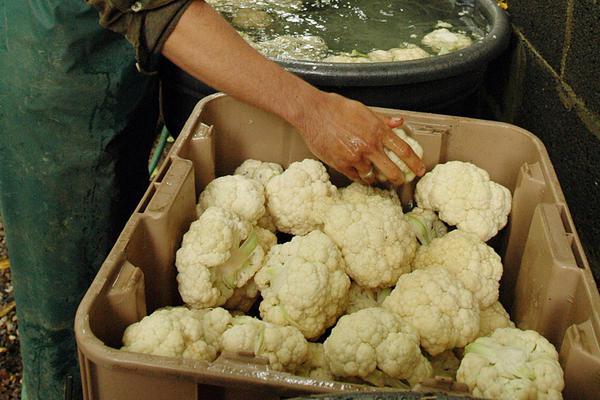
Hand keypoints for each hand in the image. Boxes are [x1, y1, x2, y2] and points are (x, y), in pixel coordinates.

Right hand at [295, 92, 425, 185]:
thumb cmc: (338, 108)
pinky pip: (356, 177)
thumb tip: (400, 122)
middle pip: (392, 171)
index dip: (415, 163)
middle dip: (399, 179)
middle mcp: (369, 146)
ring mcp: (355, 157)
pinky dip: (361, 178)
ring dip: (376, 178)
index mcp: (378, 131)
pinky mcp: (341, 164)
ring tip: (376, 178)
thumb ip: (383, 120)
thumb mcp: (365, 110)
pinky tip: (362, 176)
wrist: (314, 112)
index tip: (420, 170)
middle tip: (400, 181)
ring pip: (373, 176)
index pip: (404, 150)